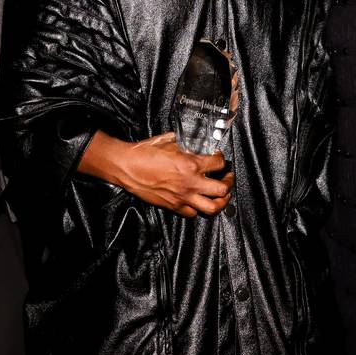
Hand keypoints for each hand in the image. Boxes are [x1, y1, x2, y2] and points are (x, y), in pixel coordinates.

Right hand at [79, 131, 233, 216]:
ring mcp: (182, 197)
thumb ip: (185, 143)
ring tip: (221, 195)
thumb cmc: (144, 153)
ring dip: (220, 202)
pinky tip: (198, 201)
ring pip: (212, 208)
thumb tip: (193, 143)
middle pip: (222, 190)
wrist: (126, 167)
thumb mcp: (168, 141)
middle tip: (227, 178)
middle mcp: (190, 183)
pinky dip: (198, 208)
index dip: (222, 159)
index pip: (218, 163)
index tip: (219, 158)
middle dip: (229, 183)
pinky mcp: (173, 206)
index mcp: (190, 164)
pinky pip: (192, 213)